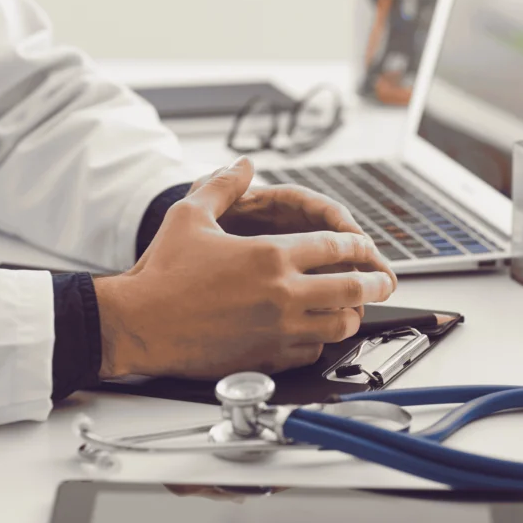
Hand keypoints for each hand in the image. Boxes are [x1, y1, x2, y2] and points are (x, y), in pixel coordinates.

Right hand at [94, 158, 395, 378]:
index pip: (337, 248)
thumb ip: (224, 186)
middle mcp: (283, 294)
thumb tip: (244, 165)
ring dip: (352, 314)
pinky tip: (316, 333)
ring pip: (340, 325)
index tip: (365, 249)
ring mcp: (279, 330)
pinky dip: (320, 341)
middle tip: (383, 282)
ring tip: (354, 308)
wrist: (138, 324)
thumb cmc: (161, 274)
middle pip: (352, 288)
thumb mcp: (189, 215)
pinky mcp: (268, 357)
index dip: (358, 246)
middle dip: (375, 282)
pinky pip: (312, 351)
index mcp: (271, 256)